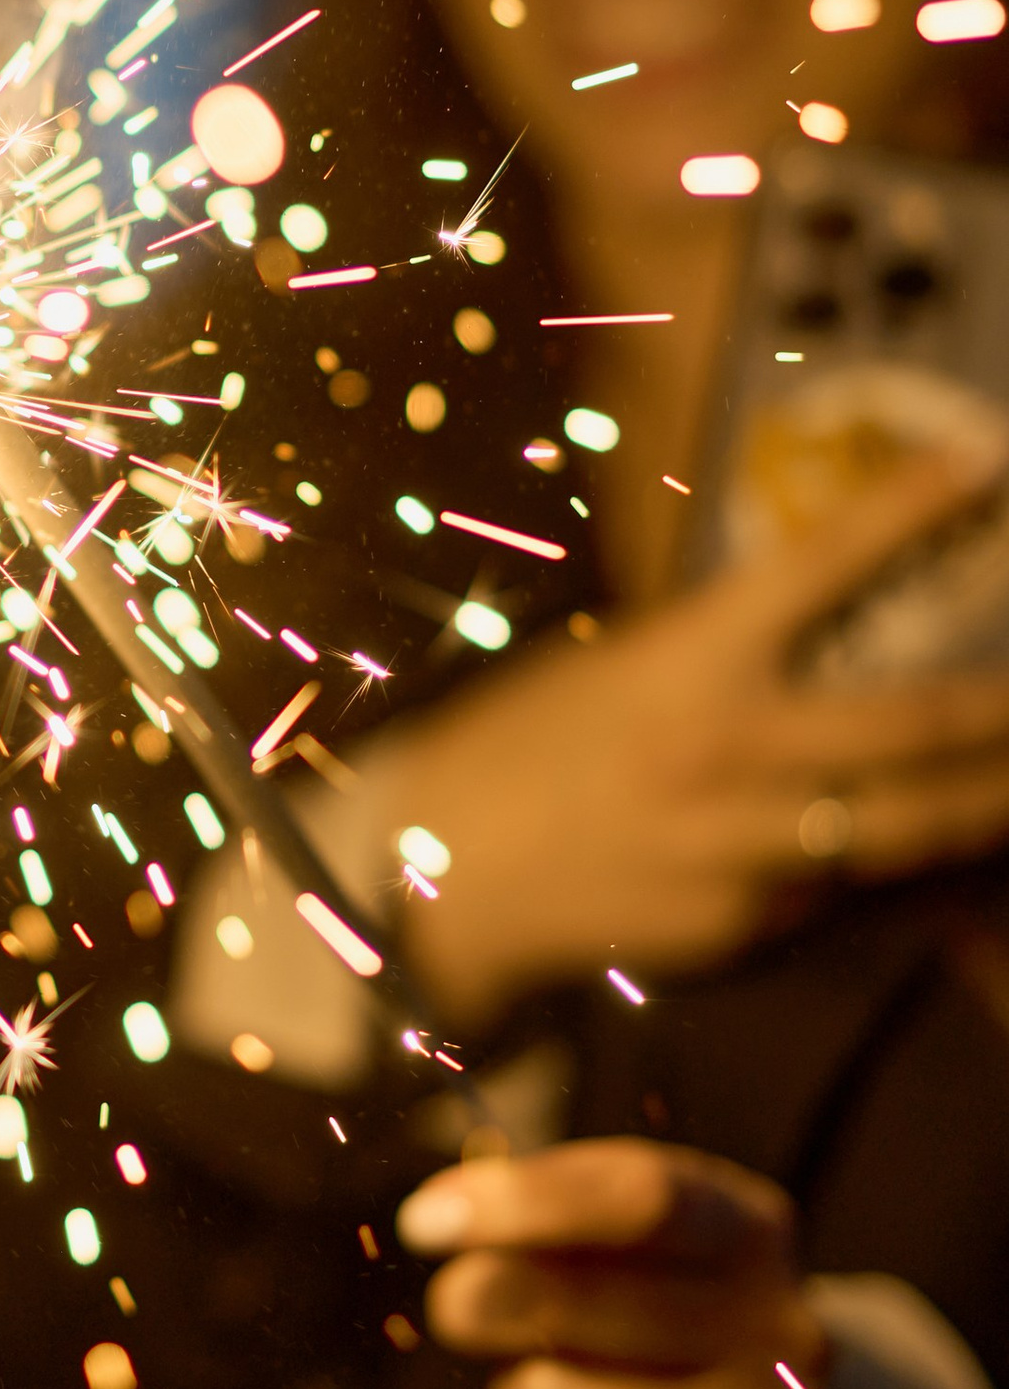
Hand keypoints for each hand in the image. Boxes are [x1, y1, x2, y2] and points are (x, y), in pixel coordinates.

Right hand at [358, 446, 1008, 1027]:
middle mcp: (729, 750)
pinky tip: (928, 863)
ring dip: (987, 803)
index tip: (978, 465)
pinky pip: (839, 893)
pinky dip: (886, 871)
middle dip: (1003, 710)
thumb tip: (814, 635)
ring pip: (905, 827)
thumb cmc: (520, 748)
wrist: (437, 874)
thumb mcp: (615, 668)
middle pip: (912, 726)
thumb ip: (717, 657)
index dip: (908, 509)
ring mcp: (744, 847)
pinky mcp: (742, 923)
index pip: (821, 564)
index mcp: (688, 660)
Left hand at [402, 1140, 823, 1388]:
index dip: (519, 1203)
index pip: (636, 1198)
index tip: (423, 1221)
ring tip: (551, 1386)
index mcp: (750, 1231)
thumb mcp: (632, 1234)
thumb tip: (437, 1216)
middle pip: (569, 1303)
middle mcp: (779, 1336)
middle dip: (478, 1301)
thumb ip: (545, 1204)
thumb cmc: (661, 1306)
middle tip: (461, 1307)